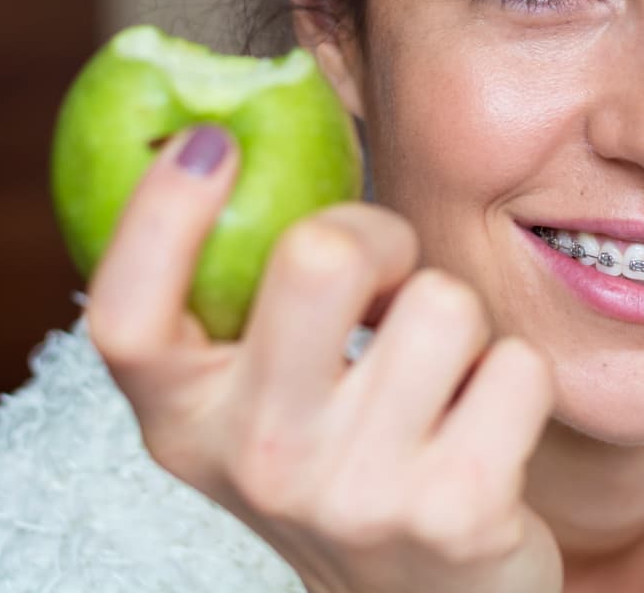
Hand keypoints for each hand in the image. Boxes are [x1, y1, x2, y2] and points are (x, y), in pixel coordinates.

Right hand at [85, 125, 562, 592]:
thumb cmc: (340, 460)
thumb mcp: (260, 396)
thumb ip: (242, 301)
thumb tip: (241, 129)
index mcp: (182, 421)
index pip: (126, 315)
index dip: (158, 213)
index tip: (213, 140)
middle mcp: (253, 460)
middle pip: (319, 256)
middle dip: (378, 233)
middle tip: (388, 274)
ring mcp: (354, 493)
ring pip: (444, 302)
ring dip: (457, 319)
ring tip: (437, 375)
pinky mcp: (457, 514)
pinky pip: (517, 362)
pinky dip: (515, 378)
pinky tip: (482, 426)